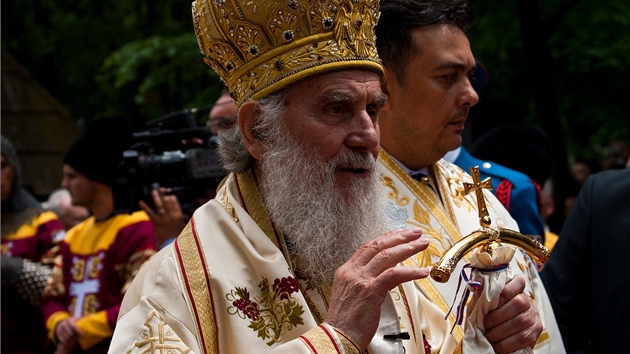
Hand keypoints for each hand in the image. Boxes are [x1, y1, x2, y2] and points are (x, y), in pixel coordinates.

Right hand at [55, 318, 79, 352]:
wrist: (62, 322)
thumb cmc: (73, 321)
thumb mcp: (77, 318)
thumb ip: (82, 317)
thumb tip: (88, 314)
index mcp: (69, 320)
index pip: (73, 326)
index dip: (77, 331)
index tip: (81, 335)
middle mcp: (64, 324)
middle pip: (69, 333)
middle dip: (74, 337)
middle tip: (78, 340)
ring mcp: (60, 329)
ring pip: (65, 337)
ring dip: (70, 341)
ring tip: (75, 343)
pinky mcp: (58, 333)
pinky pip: (61, 339)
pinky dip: (65, 342)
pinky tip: (69, 344)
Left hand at [139, 188, 188, 247]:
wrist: (171, 246)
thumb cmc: (178, 238)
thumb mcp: (184, 228)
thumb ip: (183, 220)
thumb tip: (184, 215)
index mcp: (179, 216)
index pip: (175, 203)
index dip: (171, 197)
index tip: (168, 195)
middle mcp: (172, 215)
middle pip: (167, 201)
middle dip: (164, 195)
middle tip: (161, 190)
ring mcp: (163, 218)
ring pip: (160, 205)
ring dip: (156, 197)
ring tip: (154, 192)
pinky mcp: (156, 222)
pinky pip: (150, 212)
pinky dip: (144, 207)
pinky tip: (140, 202)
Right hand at [325, 228, 429, 348]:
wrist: (338, 336)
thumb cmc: (346, 321)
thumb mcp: (351, 294)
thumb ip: (365, 281)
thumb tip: (385, 274)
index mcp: (346, 270)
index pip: (368, 246)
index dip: (386, 237)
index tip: (400, 233)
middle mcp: (352, 271)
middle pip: (378, 246)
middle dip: (400, 237)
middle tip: (416, 233)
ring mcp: (361, 280)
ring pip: (387, 256)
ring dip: (408, 248)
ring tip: (422, 245)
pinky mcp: (370, 290)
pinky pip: (394, 275)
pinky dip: (410, 271)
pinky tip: (422, 271)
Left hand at [483, 275, 542, 352]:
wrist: (496, 335)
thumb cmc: (488, 315)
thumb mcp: (481, 303)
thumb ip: (481, 293)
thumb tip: (478, 281)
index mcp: (515, 289)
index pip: (518, 282)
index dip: (506, 289)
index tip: (491, 299)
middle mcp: (528, 301)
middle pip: (518, 303)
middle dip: (497, 316)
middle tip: (485, 325)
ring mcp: (533, 316)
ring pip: (520, 321)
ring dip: (500, 331)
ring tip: (489, 337)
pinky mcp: (536, 331)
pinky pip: (523, 338)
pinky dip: (507, 343)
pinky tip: (497, 345)